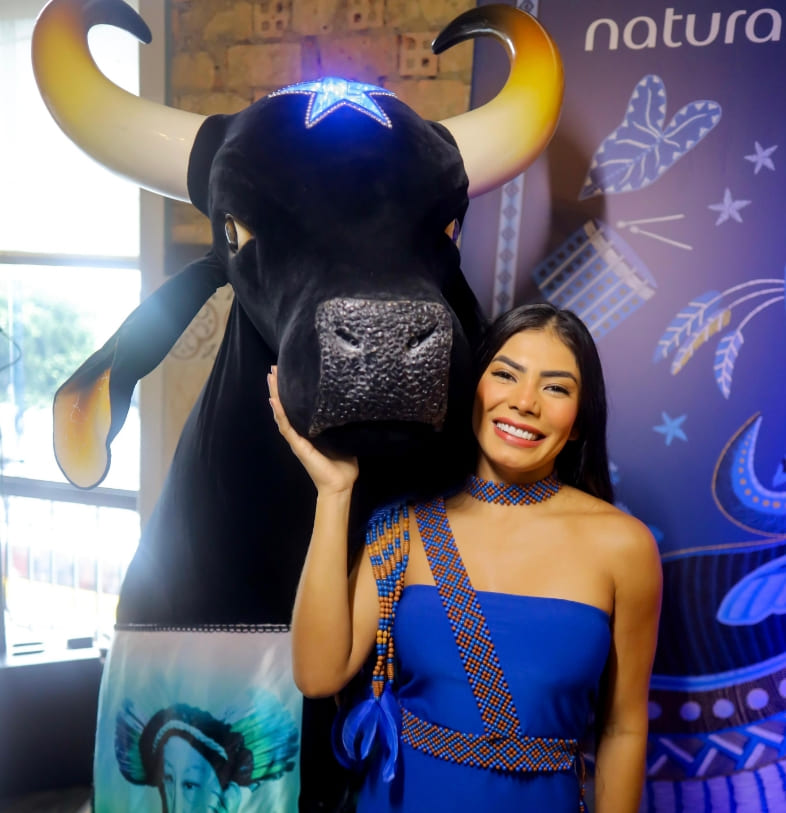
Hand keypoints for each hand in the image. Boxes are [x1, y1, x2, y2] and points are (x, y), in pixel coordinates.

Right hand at [268, 366, 358, 495]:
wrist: (340, 485)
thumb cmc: (344, 464)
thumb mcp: (344, 437)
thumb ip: (343, 423)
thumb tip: (354, 405)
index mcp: (310, 430)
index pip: (298, 407)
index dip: (292, 391)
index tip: (289, 372)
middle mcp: (301, 433)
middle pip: (286, 406)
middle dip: (279, 387)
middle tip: (274, 368)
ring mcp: (297, 439)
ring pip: (282, 413)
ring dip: (275, 395)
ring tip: (270, 377)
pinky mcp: (298, 446)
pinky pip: (287, 427)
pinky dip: (280, 413)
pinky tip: (274, 400)